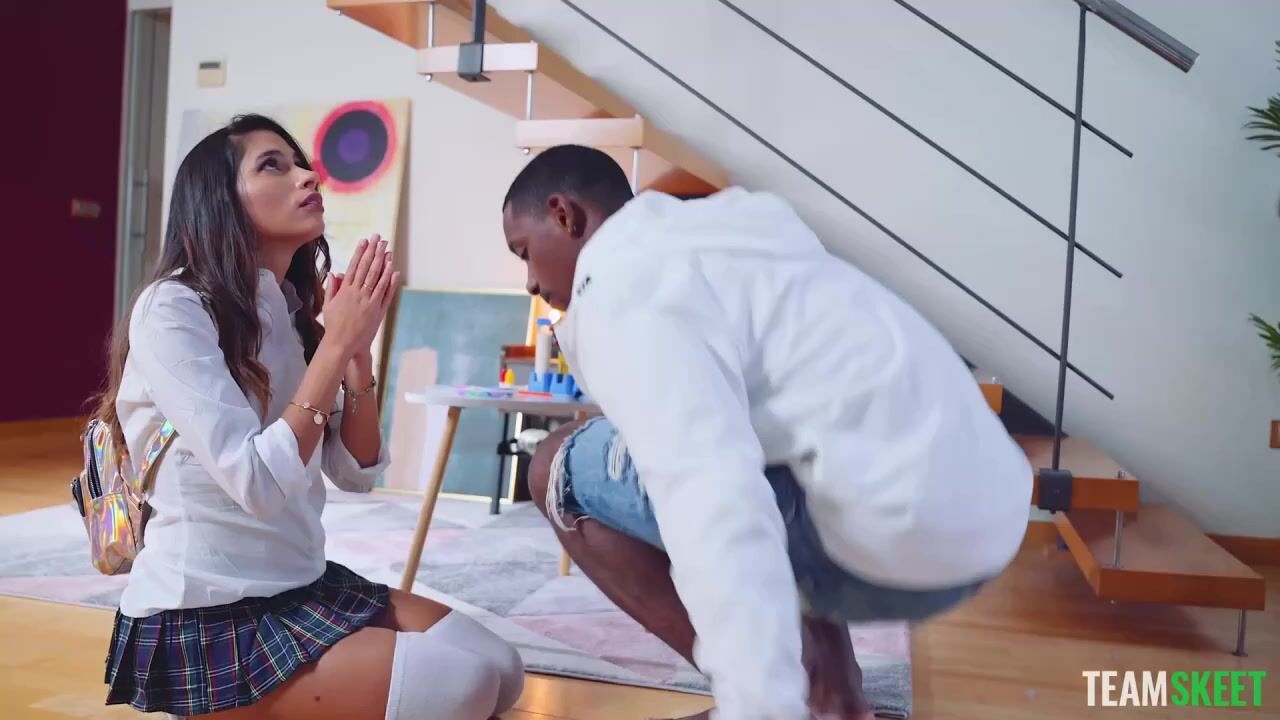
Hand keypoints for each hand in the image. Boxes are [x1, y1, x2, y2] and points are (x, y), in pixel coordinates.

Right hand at [322, 235, 399, 358]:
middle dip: (373, 252)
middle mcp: (358, 294)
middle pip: (367, 268)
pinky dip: (390, 282)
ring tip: (388, 250)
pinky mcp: (377, 311)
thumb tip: (334, 273)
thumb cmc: (333, 325)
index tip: (364, 241)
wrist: (341, 343)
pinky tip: (394, 270)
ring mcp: (369, 302)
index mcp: (345, 291)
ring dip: (383, 263)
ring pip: (377, 278)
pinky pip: (385, 294)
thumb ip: (332, 288)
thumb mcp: (328, 304)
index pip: (354, 266)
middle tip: (379, 239)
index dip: (360, 252)